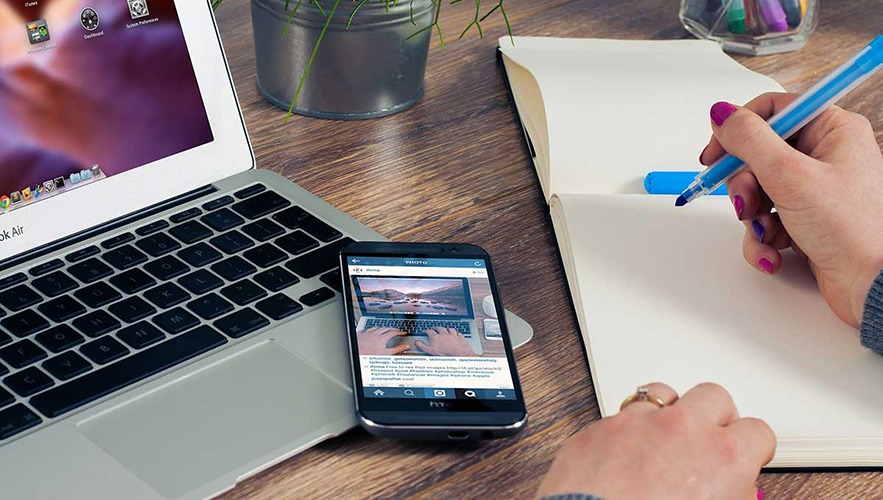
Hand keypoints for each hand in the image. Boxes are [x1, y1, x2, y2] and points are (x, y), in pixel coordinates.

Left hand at [357, 327, 408, 354]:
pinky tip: (370, 331)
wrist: (356, 353)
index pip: (393, 333)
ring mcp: (367, 333)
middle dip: (392, 328)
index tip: (404, 332)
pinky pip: (367, 329)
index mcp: (382, 338)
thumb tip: (405, 347)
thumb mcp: (386, 354)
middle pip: (386, 328)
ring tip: (384, 329)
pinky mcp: (361, 334)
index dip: (400, 332)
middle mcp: (375, 334)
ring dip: (382, 328)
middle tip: (396, 330)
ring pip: (376, 327)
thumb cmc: (369, 355)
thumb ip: (396, 349)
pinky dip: (371, 329)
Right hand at [414, 327, 475, 355]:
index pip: (429, 331)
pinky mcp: (460, 338)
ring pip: (449, 329)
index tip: (424, 331)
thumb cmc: (445, 354)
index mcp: (436, 337)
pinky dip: (456, 333)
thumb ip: (423, 346)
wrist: (459, 354)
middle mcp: (444, 334)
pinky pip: (458, 333)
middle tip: (434, 328)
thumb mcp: (431, 351)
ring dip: (446, 329)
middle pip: (439, 328)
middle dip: (436, 328)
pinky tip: (456, 333)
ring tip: (445, 329)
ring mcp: (453, 335)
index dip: (426, 331)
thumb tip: (417, 342)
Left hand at [536, 383, 774, 499]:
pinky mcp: (599, 429)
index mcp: (723, 457)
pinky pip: (621, 416)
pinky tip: (626, 454)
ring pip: (664, 394)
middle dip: (715, 418)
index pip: (758, 431)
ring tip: (665, 441)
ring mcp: (637, 423)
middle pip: (714, 397)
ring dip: (669, 414)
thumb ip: (734, 494)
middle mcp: (682, 430)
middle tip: (707, 444)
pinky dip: (628, 431)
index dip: (753, 447)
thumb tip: (736, 490)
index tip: (747, 455)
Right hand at [702, 94, 882, 326]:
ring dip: (752, 217)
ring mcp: (814, 190)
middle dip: (745, 186)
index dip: (737, 131)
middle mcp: (824, 156)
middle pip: (757, 155)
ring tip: (766, 232)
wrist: (874, 285)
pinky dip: (762, 238)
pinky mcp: (806, 220)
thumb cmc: (853, 229)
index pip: (771, 111)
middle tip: (746, 203)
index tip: (715, 154)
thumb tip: (722, 114)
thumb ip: (749, 140)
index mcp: (832, 130)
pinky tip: (773, 251)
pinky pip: (766, 220)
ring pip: (757, 191)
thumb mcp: (790, 176)